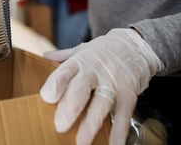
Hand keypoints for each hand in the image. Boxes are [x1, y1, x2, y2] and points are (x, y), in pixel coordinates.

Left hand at [39, 28, 163, 144]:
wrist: (136, 45)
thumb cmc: (104, 50)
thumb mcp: (82, 49)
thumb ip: (63, 56)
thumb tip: (43, 57)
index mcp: (80, 61)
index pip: (65, 71)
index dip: (56, 84)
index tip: (47, 97)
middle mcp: (96, 72)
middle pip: (81, 90)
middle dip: (70, 108)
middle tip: (60, 125)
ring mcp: (113, 84)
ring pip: (101, 104)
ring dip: (91, 124)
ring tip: (81, 141)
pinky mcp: (129, 95)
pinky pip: (123, 115)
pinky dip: (119, 132)